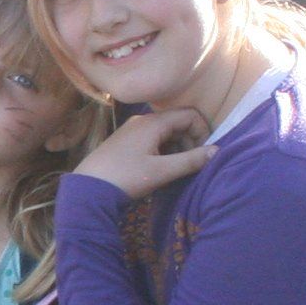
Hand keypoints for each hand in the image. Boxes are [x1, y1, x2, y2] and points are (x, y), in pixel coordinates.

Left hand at [75, 105, 213, 200]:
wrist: (88, 188)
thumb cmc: (126, 177)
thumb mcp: (162, 171)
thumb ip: (191, 161)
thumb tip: (217, 151)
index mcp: (153, 123)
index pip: (189, 115)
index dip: (202, 132)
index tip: (203, 154)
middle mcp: (143, 121)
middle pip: (178, 122)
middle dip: (190, 141)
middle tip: (191, 164)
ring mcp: (133, 130)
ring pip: (166, 132)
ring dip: (178, 147)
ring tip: (177, 169)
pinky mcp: (126, 141)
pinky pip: (153, 139)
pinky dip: (164, 150)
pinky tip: (162, 169)